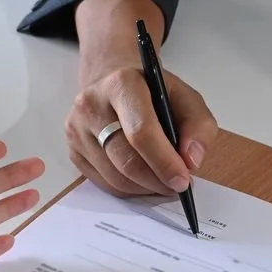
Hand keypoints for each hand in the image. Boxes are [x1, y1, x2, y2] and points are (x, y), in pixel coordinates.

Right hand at [65, 64, 218, 197]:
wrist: (112, 82)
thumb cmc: (151, 92)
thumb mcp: (185, 97)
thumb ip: (198, 126)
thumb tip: (191, 161)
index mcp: (121, 84)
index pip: (141, 132)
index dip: (164, 162)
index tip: (183, 181)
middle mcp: (91, 105)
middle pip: (126, 160)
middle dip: (157, 181)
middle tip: (177, 187)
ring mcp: (77, 130)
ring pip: (115, 178)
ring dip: (145, 188)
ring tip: (163, 182)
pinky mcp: (73, 151)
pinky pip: (104, 184)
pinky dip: (129, 189)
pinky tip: (143, 180)